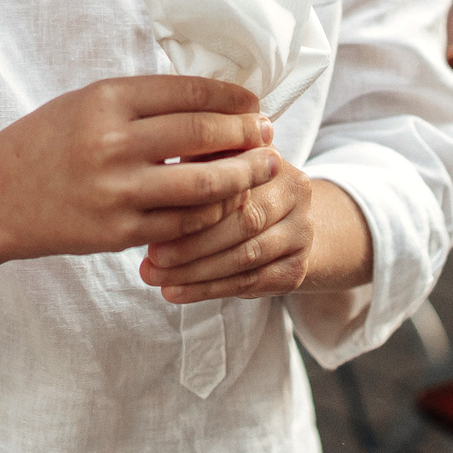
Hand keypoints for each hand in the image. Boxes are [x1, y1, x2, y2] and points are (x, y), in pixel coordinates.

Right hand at [0, 75, 278, 265]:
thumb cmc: (44, 143)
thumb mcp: (86, 104)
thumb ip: (142, 103)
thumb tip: (213, 103)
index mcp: (106, 100)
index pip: (189, 93)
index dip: (232, 98)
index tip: (253, 103)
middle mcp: (113, 143)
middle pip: (204, 135)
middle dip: (246, 134)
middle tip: (267, 134)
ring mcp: (117, 192)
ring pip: (204, 185)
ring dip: (241, 176)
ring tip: (260, 168)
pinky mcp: (118, 233)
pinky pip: (184, 225)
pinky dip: (210, 214)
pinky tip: (223, 204)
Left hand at [140, 158, 369, 303]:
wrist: (281, 221)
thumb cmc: (231, 188)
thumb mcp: (214, 163)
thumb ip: (193, 161)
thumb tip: (150, 170)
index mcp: (271, 160)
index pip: (232, 184)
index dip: (193, 204)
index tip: (152, 219)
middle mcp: (296, 193)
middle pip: (243, 222)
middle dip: (192, 244)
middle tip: (151, 259)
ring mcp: (302, 233)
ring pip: (246, 257)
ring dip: (196, 273)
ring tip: (156, 278)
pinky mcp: (296, 268)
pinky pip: (250, 283)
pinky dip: (209, 290)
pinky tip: (177, 292)